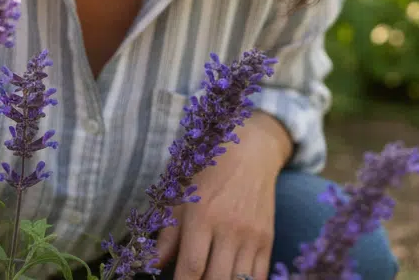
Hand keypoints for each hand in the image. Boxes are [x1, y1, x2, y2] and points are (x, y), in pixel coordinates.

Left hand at [156, 113, 290, 279]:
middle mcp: (229, 228)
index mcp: (202, 216)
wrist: (251, 151)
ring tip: (207, 279)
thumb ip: (167, 235)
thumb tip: (151, 265)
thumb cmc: (207, 171)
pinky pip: (258, 276)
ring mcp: (251, 236)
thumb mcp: (180, 196)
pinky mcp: (268, 240)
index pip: (191, 267)